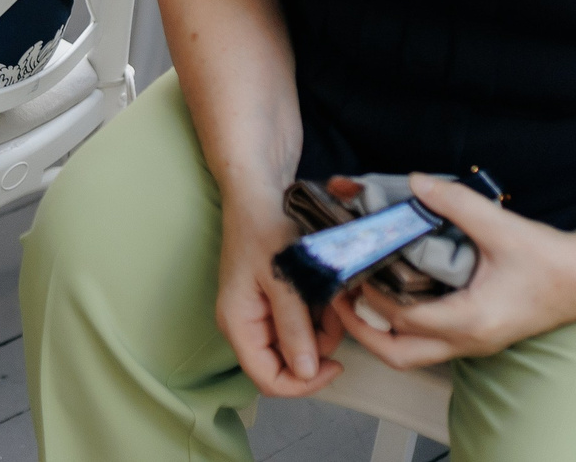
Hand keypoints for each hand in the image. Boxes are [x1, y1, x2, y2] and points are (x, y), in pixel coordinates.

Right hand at [214, 192, 347, 396]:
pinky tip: (324, 289)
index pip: (268, 380)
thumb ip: (294, 327)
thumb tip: (307, 372)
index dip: (303, 384)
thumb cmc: (265, 227)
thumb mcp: (284, 278)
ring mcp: (259, 314)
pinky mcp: (273, 303)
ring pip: (299, 344)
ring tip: (330, 293)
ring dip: (323, 327)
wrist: (259, 192)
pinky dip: (319, 313)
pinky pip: (302, 324)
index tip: (336, 365)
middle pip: (287, 364)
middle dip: (317, 346)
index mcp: (239, 324)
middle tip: (334, 314)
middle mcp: (246, 325)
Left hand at [330, 173, 575, 367]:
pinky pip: (429, 343)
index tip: (349, 268)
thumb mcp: (500, 226)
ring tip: (357, 294)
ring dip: (380, 331)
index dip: (369, 295)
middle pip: (398, 354)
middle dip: (362, 330)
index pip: (402, 317)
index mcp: (471, 320)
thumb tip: (413, 181)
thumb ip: (453, 203)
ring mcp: (474, 343)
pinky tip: (392, 294)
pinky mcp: (479, 335)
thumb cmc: (552, 259)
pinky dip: (402, 326)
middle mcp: (469, 341)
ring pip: (412, 354)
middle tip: (339, 296)